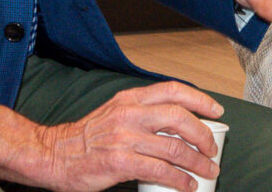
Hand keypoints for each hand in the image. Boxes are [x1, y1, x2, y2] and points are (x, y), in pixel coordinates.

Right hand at [0, 81, 223, 191]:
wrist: (55, 155)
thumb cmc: (88, 137)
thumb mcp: (116, 112)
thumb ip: (143, 112)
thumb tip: (179, 124)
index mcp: (130, 98)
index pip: (173, 90)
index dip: (200, 99)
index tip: (216, 111)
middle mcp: (129, 114)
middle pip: (179, 118)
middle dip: (203, 134)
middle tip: (213, 149)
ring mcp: (125, 138)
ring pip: (174, 147)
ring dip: (197, 161)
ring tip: (208, 170)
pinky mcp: (120, 162)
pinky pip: (160, 170)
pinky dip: (179, 179)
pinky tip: (187, 185)